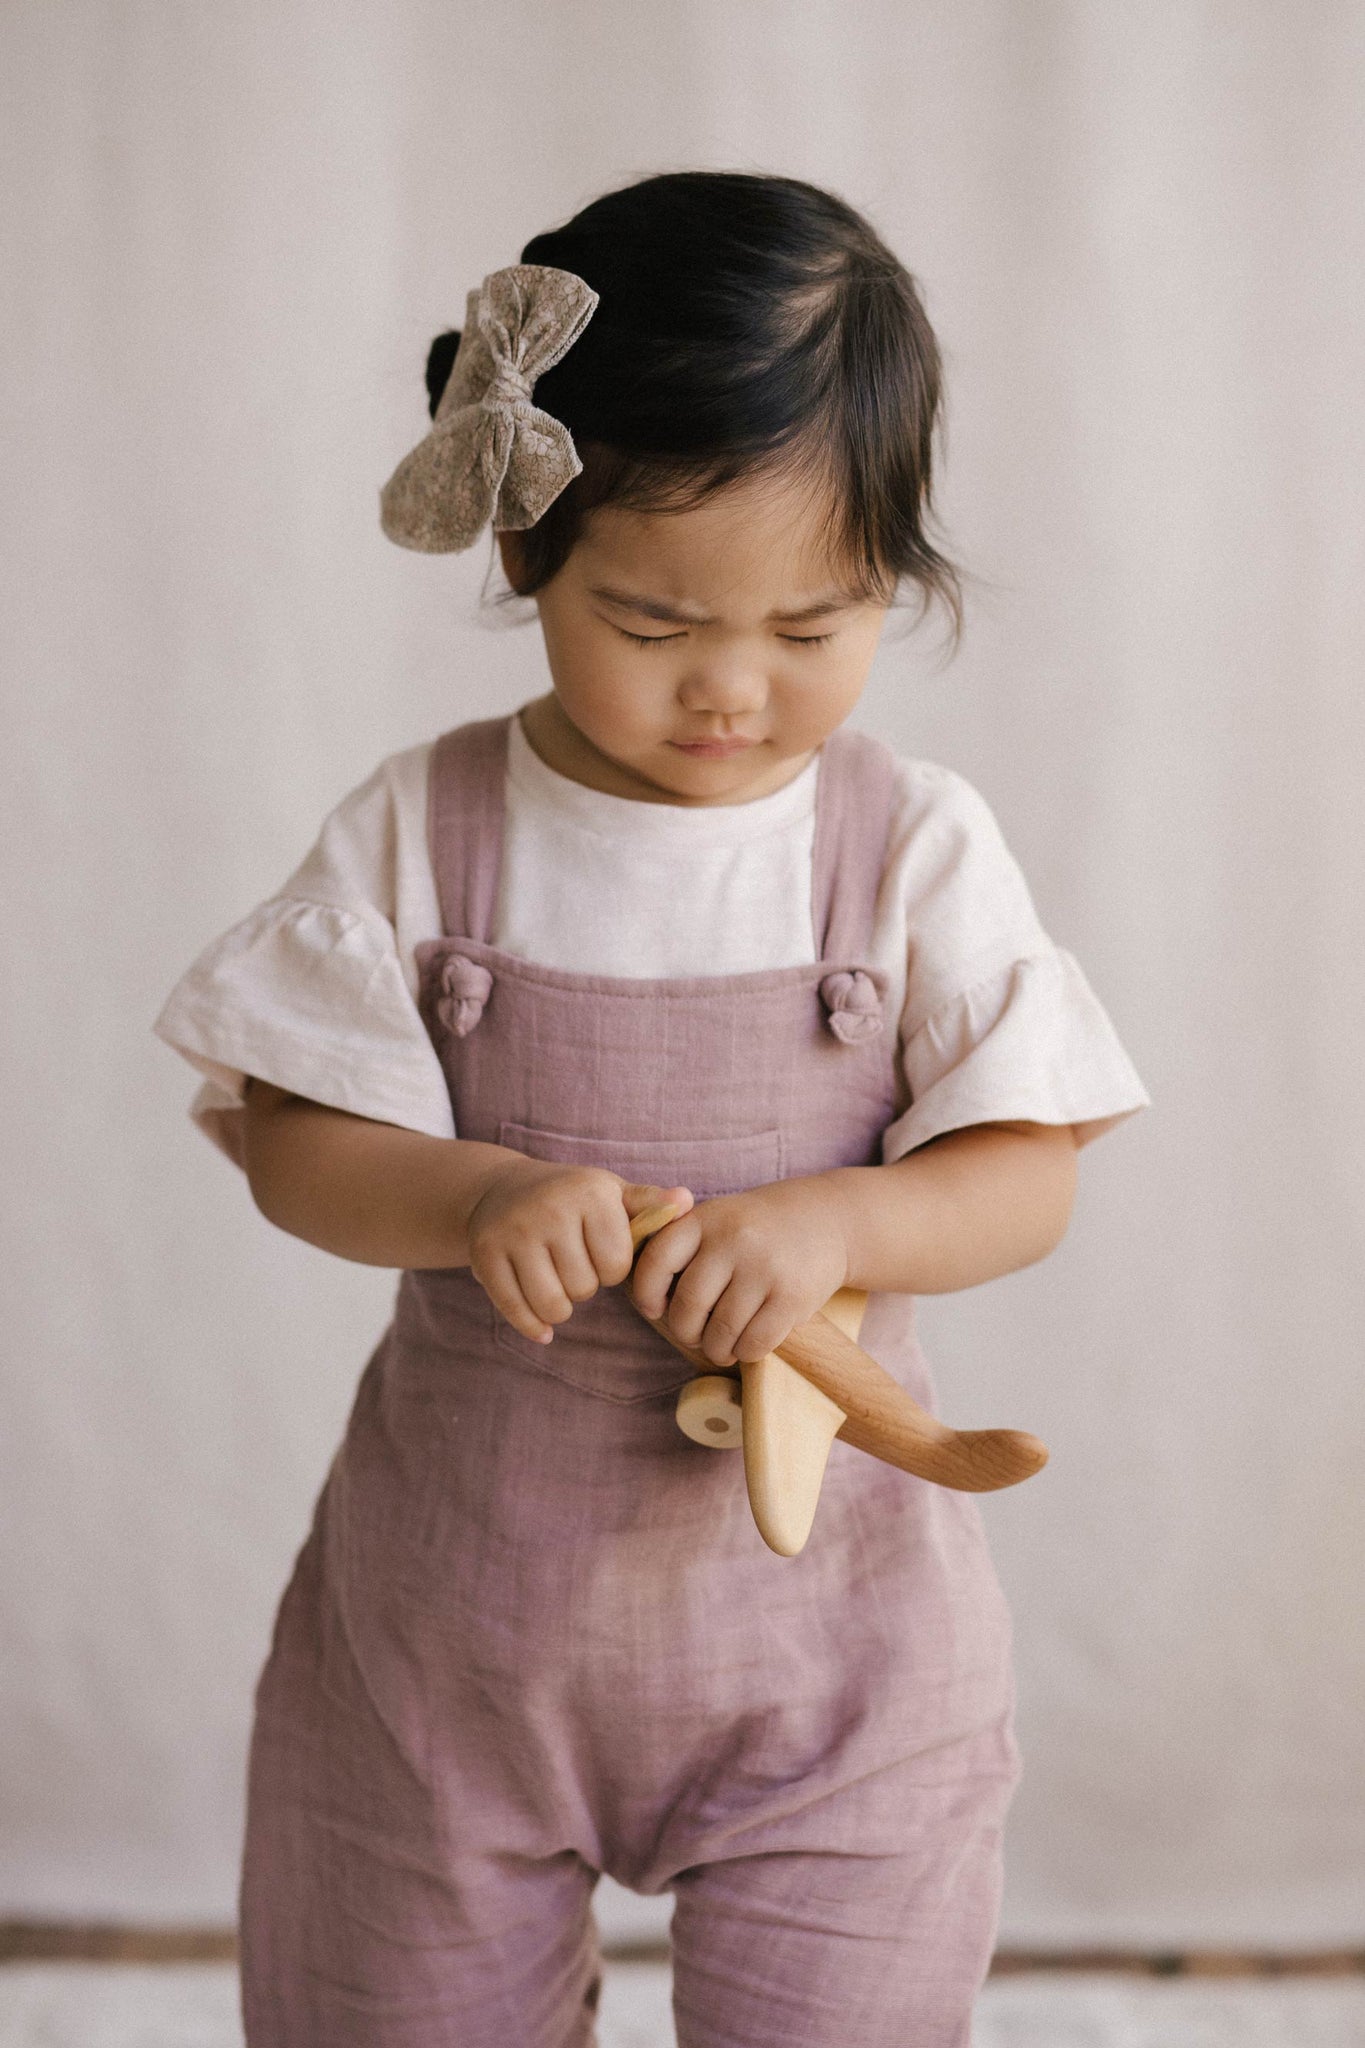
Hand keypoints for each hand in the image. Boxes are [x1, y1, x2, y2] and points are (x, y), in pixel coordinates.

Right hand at [466, 1157, 693, 1343]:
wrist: (501, 1188)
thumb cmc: (571, 1197)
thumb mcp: (610, 1194)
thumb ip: (650, 1205)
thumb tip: (687, 1201)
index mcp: (590, 1193)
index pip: (618, 1266)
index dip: (613, 1269)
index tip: (600, 1253)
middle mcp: (550, 1209)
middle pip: (584, 1288)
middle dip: (584, 1286)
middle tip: (573, 1266)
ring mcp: (513, 1232)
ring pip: (553, 1305)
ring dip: (560, 1308)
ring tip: (558, 1285)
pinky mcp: (484, 1255)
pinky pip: (516, 1312)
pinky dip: (532, 1326)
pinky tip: (541, 1324)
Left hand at [629, 1177, 850, 1368]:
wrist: (827, 1220)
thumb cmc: (756, 1230)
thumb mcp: (717, 1219)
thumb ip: (681, 1247)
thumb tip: (643, 1298)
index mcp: (705, 1218)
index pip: (656, 1262)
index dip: (646, 1294)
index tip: (655, 1309)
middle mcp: (734, 1239)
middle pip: (688, 1306)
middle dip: (686, 1331)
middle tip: (695, 1334)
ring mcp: (765, 1267)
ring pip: (720, 1332)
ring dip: (716, 1349)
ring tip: (721, 1345)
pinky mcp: (793, 1296)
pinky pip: (754, 1343)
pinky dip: (745, 1353)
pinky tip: (747, 1344)